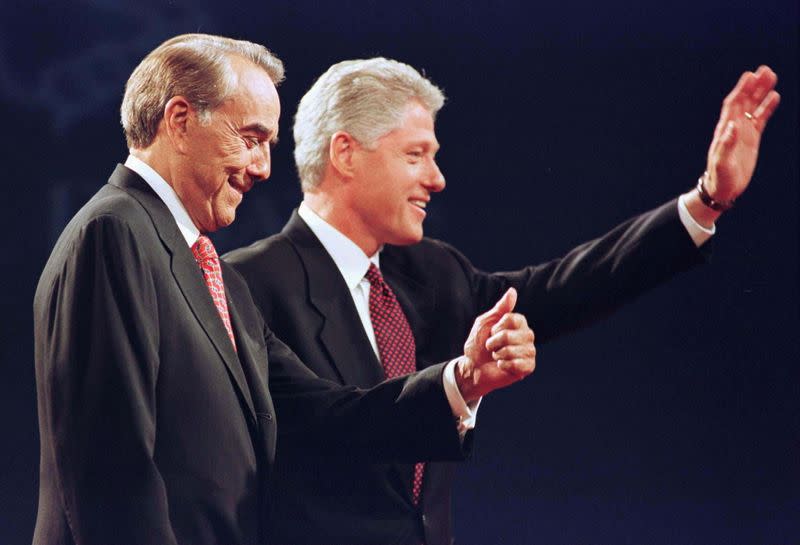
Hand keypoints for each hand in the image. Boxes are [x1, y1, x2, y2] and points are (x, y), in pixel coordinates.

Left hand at [455, 288, 535, 401]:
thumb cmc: (478, 344)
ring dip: (498, 355)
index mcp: (518, 323)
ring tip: (497, 356)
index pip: (513, 319)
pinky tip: (502, 365)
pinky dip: (504, 365)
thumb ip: (500, 308)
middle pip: (511, 335)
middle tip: (492, 347)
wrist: (473, 367)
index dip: (497, 327)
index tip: (492, 332)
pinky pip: (518, 364)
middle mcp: (527, 336)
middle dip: (495, 342)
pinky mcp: (528, 367)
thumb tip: (513, 291)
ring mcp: (529, 351)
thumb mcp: (485, 322)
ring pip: (513, 350)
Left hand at [705, 65, 779, 202]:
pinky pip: (760, 119)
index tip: (750, 75)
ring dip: (761, 92)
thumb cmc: (719, 177)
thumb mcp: (721, 162)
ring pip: (753, 106)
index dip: (741, 89)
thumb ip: (726, 145)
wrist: (723, 189)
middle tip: (766, 70)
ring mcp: (743, 132)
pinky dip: (767, 107)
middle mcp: (733, 127)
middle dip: (754, 85)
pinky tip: (775, 96)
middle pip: (744, 100)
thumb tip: (732, 126)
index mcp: (725, 130)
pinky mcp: (751, 139)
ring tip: (772, 77)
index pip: (733, 104)